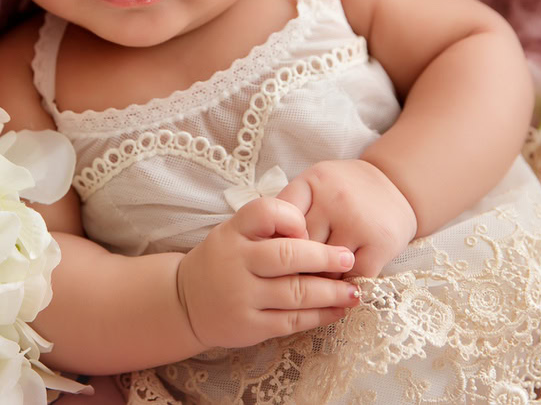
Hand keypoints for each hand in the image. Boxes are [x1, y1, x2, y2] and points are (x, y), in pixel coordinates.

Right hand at [175, 196, 361, 350]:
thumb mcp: (234, 232)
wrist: (186, 302)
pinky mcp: (251, 326)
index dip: (293, 218)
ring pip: (296, 292)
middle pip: (287, 256)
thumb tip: (313, 232)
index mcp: (233, 233)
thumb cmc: (222, 260)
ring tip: (355, 291)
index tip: (311, 227)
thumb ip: (266, 227)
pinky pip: (292, 320)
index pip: (266, 213)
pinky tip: (337, 310)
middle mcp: (236, 263)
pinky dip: (320, 315)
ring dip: (331, 292)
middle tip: (348, 257)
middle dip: (324, 257)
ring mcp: (243, 297)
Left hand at [274, 159, 417, 278]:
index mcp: (313, 182)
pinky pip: (352, 278)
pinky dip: (343, 289)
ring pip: (325, 269)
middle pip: (300, 249)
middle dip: (292, 268)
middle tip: (288, 281)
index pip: (279, 220)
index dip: (272, 244)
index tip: (271, 258)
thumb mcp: (313, 186)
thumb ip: (288, 209)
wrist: (397, 185)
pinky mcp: (381, 244)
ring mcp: (359, 222)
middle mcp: (336, 199)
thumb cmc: (344, 190)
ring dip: (318, 282)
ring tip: (315, 286)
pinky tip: (339, 288)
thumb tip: (261, 249)